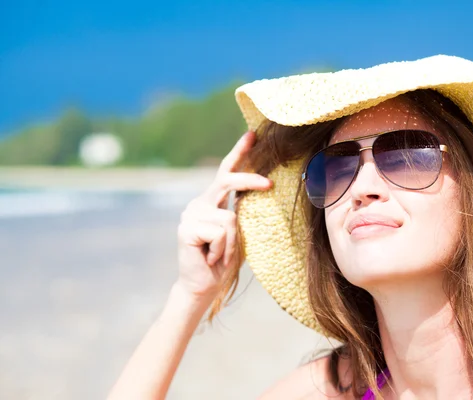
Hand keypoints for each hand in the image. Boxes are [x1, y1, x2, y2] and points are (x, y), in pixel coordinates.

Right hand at [176, 131, 271, 298]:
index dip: (239, 152)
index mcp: (213, 202)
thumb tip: (264, 187)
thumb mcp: (239, 233)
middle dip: (250, 180)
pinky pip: (221, 232)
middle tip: (270, 184)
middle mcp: (200, 203)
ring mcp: (191, 213)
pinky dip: (222, 250)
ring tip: (219, 254)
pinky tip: (210, 257)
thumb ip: (242, 212)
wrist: (204, 286)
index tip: (252, 135)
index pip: (226, 172)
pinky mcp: (187, 227)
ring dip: (232, 244)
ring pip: (230, 218)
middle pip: (227, 181)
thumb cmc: (224, 261)